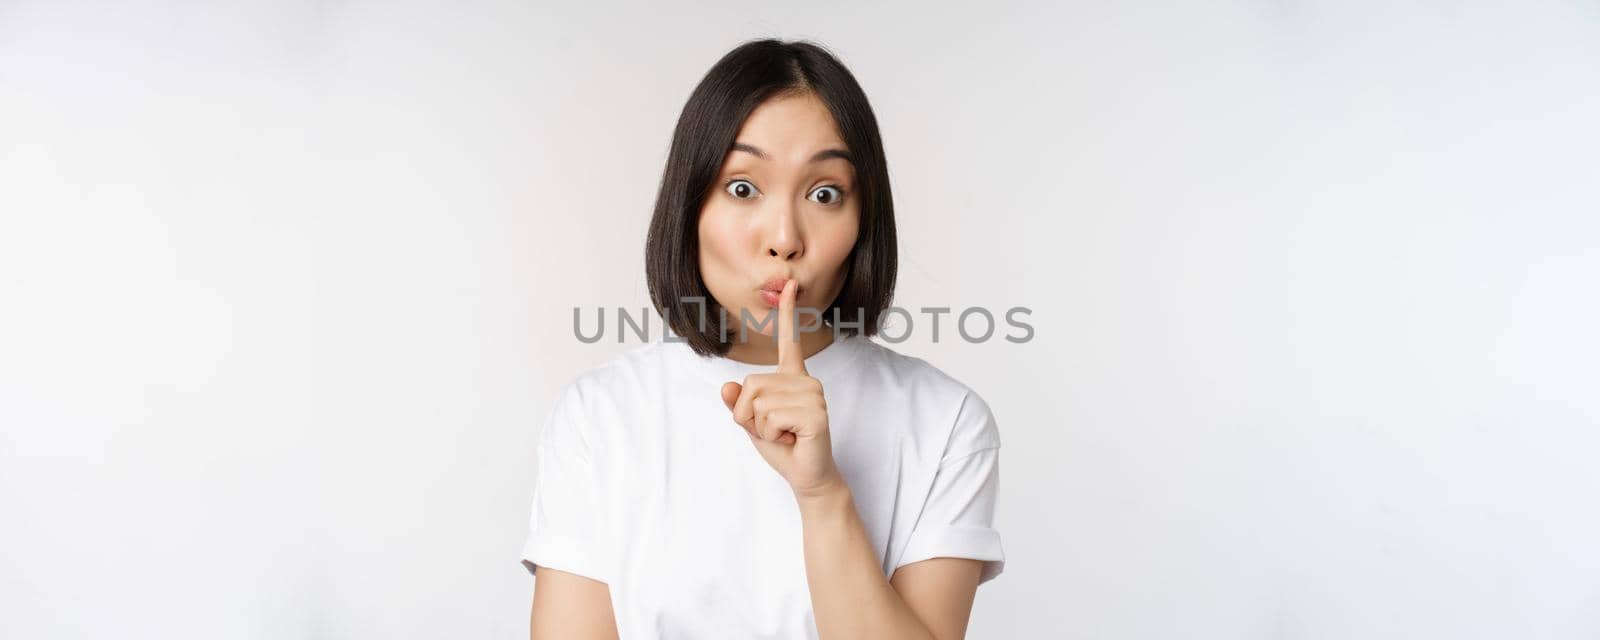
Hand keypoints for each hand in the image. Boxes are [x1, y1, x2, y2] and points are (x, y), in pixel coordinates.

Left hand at [720, 278, 843, 498]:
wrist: (807, 476)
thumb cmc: (783, 447)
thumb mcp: (752, 423)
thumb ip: (739, 404)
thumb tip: (727, 387)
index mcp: (793, 377)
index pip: (789, 341)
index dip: (788, 313)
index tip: (790, 285)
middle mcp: (806, 380)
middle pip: (751, 384)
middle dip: (750, 416)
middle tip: (775, 430)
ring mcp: (813, 395)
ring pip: (758, 403)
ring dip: (761, 428)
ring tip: (784, 435)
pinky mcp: (815, 413)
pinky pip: (769, 418)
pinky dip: (771, 436)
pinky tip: (792, 440)